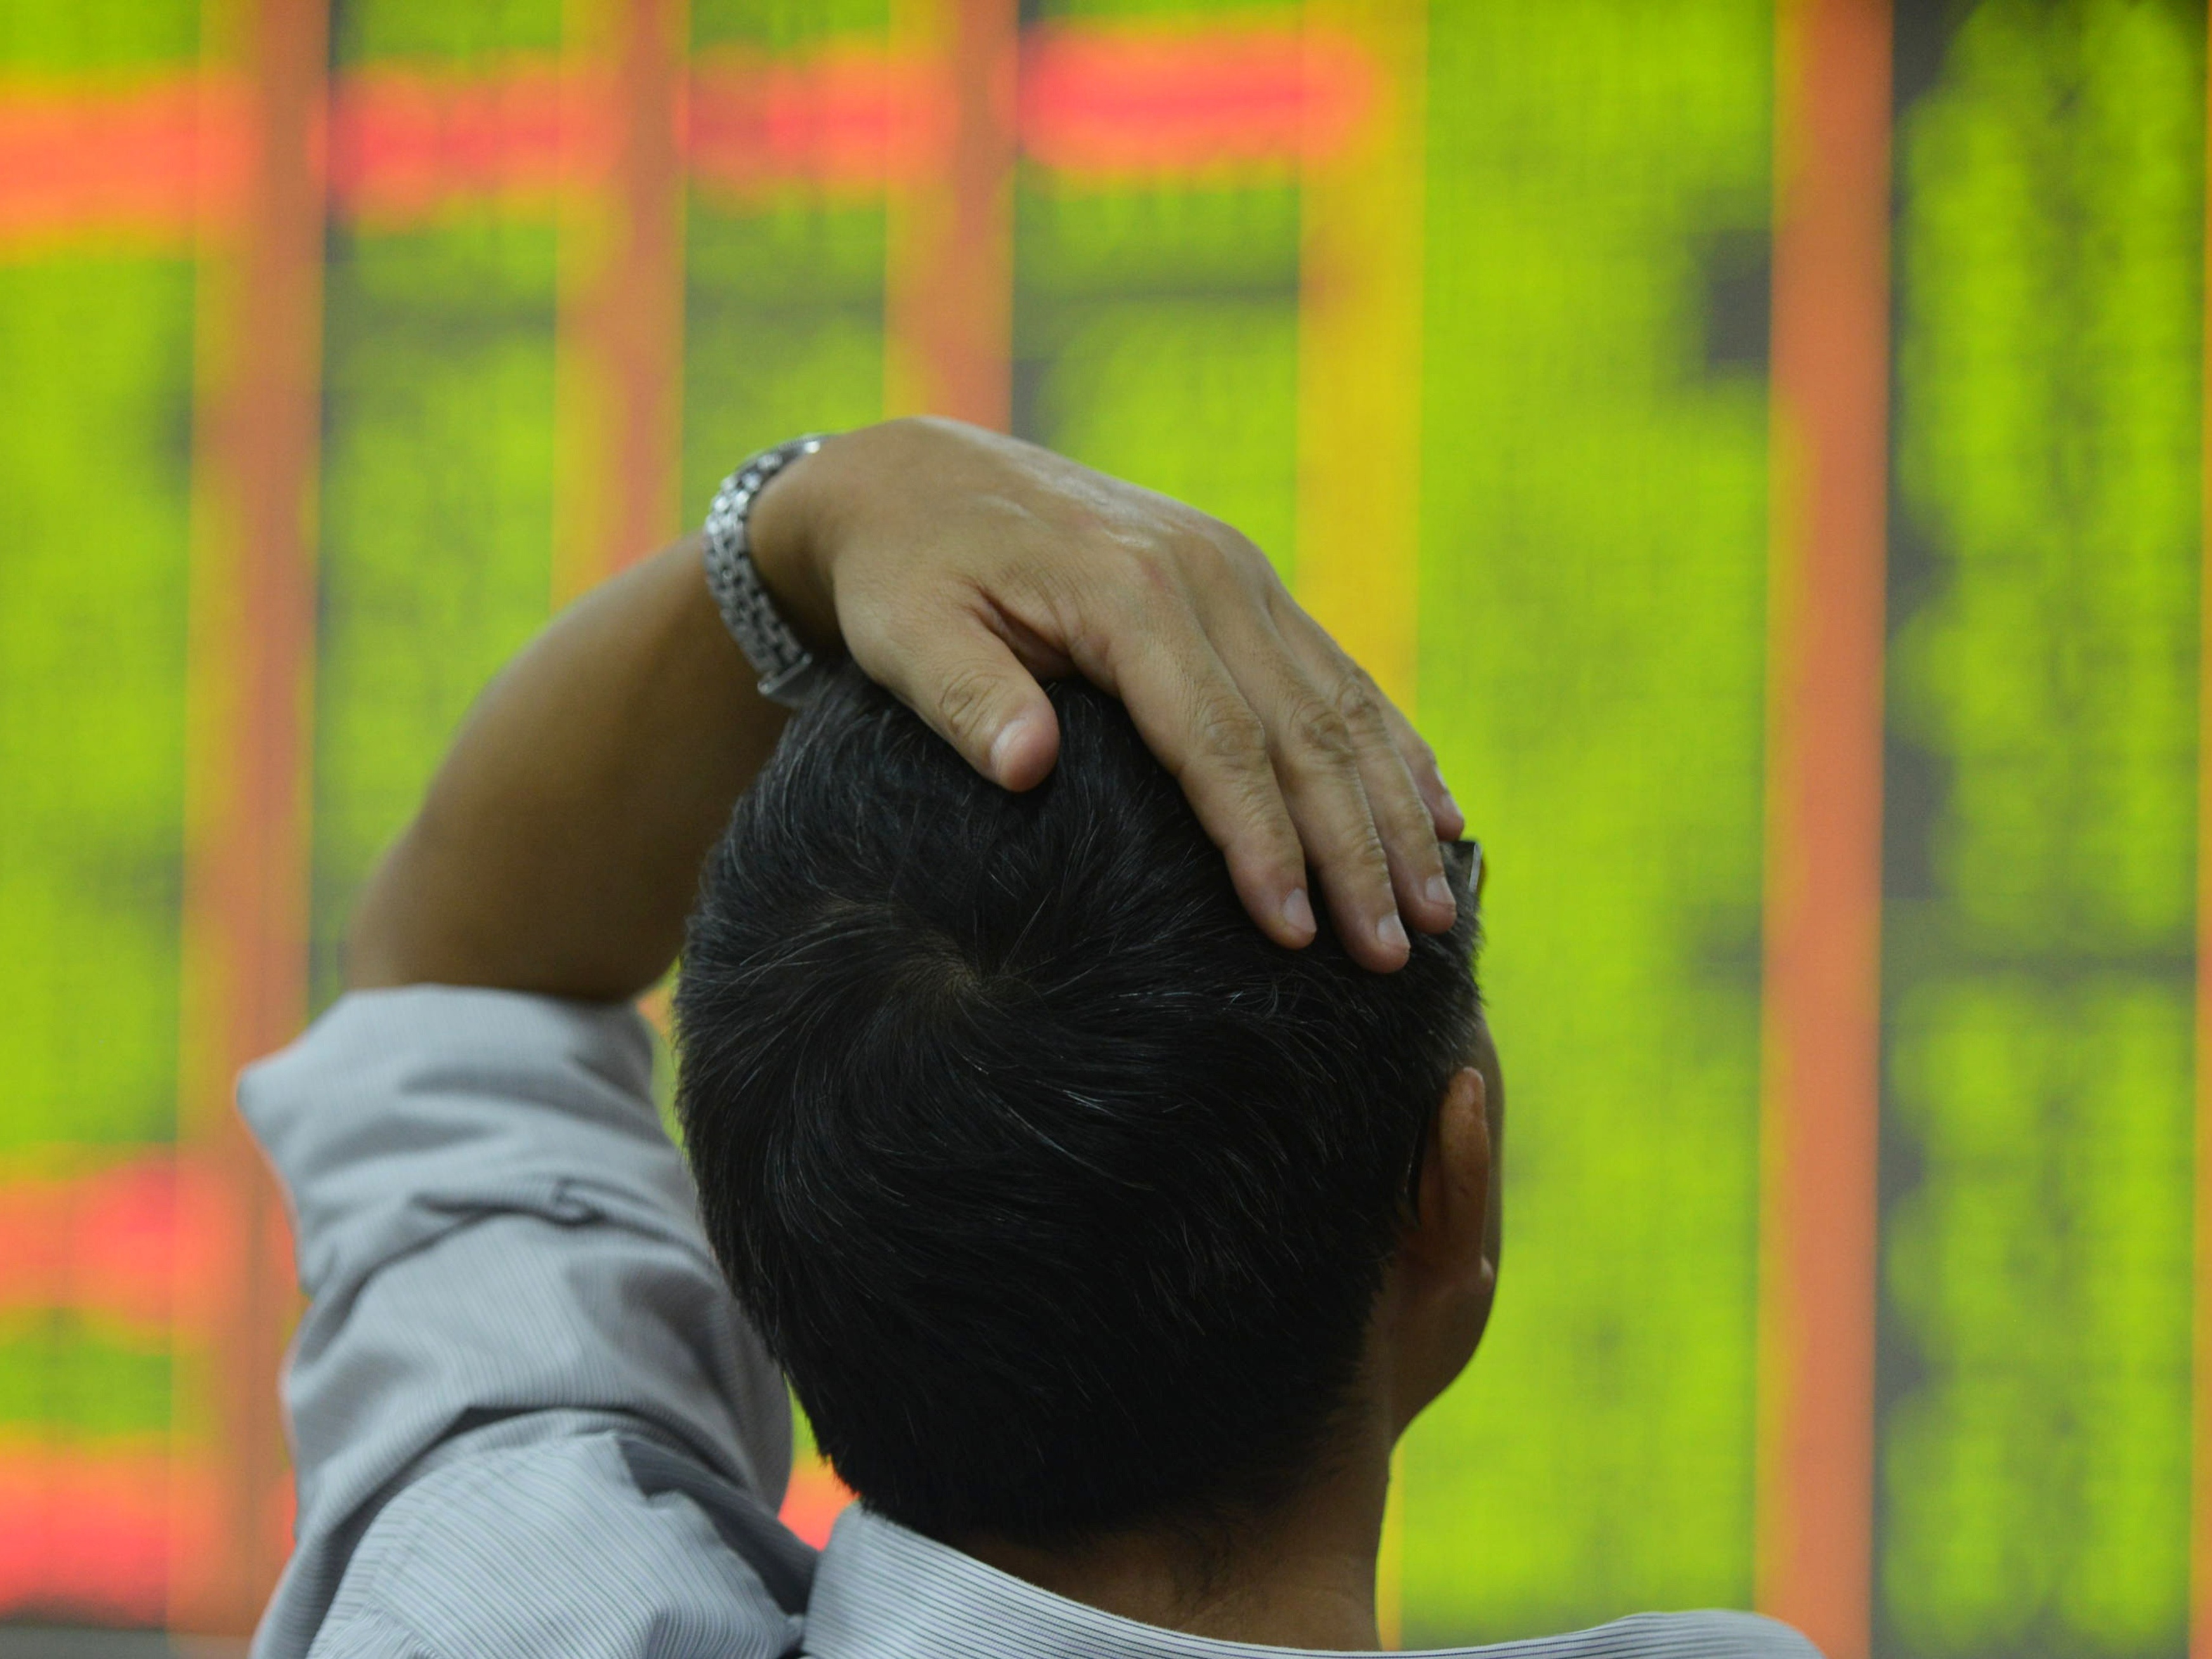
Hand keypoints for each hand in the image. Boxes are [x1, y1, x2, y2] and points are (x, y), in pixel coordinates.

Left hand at [749, 417, 1465, 970]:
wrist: (919, 478)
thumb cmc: (902, 576)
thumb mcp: (903, 632)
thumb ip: (963, 698)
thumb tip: (1024, 768)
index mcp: (1126, 592)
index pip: (1217, 740)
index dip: (1263, 841)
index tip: (1294, 931)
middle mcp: (1204, 575)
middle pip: (1303, 732)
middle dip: (1355, 849)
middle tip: (1391, 954)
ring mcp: (1237, 574)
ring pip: (1342, 705)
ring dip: (1395, 811)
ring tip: (1436, 911)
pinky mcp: (1246, 582)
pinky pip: (1338, 672)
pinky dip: (1393, 747)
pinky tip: (1436, 814)